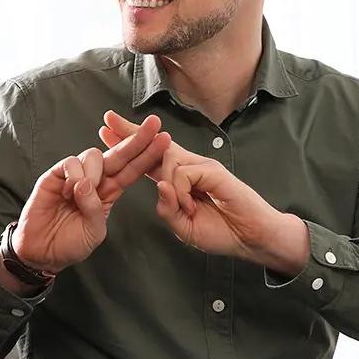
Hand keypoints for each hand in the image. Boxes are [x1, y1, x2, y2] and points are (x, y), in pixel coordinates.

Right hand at [11, 114, 171, 273]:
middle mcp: (95, 179)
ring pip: (94, 155)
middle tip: (154, 124)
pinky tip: (68, 191)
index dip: (148, 156)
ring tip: (81, 192)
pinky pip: (71, 163)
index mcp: (109, 192)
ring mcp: (75, 175)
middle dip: (137, 139)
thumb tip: (86, 184)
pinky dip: (74, 175)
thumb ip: (96, 210)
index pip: (132, 170)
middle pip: (119, 154)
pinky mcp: (55, 175)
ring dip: (95, 171)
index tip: (165, 140)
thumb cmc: (70, 243)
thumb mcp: (93, 232)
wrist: (41, 250)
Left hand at [99, 111, 308, 274]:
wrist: (253, 238)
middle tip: (108, 119)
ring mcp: (202, 166)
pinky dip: (182, 193)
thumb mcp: (183, 226)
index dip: (129, 146)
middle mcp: (189, 167)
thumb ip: (167, 209)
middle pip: (154, 145)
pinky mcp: (214, 170)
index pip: (149, 158)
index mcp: (179, 180)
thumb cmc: (221, 231)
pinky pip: (182, 174)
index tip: (105, 133)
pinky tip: (193, 206)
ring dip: (168, 188)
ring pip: (167, 162)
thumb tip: (159, 186)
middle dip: (130, 132)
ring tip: (188, 210)